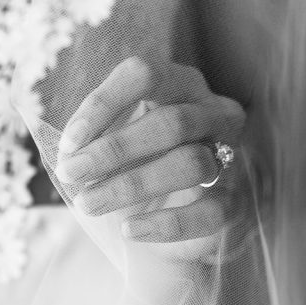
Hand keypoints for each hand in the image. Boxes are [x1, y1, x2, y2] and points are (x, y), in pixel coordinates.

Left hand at [55, 56, 246, 243]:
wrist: (176, 213)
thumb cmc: (138, 162)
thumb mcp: (115, 140)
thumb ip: (95, 138)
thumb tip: (69, 154)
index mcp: (180, 84)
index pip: (145, 75)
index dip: (103, 105)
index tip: (67, 143)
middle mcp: (214, 112)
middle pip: (170, 122)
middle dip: (111, 151)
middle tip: (70, 175)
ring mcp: (232, 155)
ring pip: (190, 164)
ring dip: (130, 186)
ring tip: (89, 204)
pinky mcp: (238, 201)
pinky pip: (210, 211)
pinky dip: (165, 223)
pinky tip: (129, 229)